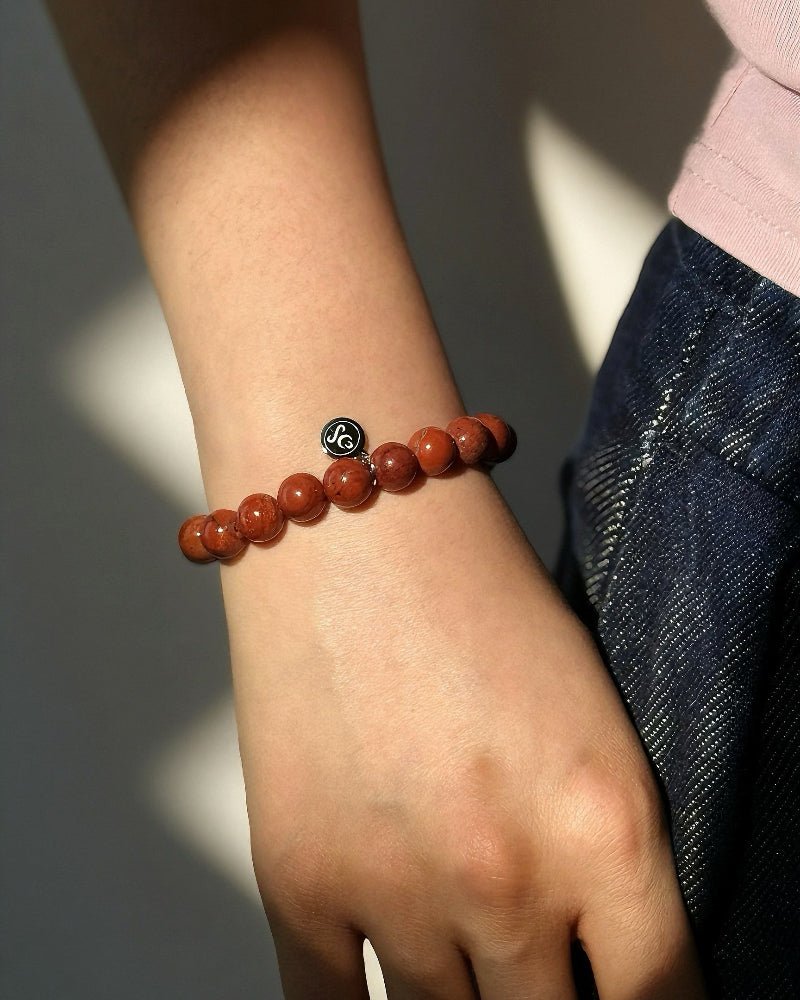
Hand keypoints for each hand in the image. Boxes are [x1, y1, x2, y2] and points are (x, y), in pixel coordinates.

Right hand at [222, 469, 706, 998]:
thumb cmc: (480, 598)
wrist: (357, 524)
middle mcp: (507, 880)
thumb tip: (593, 957)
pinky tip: (384, 988)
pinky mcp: (299, 879)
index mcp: (608, 831)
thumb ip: (600, 859)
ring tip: (462, 949)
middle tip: (535, 969)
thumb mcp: (591, 726)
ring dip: (458, 998)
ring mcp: (394, 888)